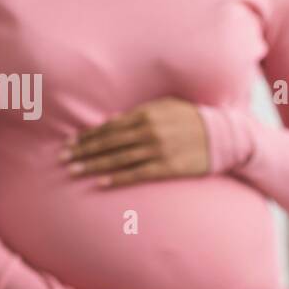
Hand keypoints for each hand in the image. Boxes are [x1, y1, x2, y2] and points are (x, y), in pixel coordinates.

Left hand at [63, 97, 208, 187]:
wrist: (225, 137)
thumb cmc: (194, 120)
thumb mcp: (168, 106)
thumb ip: (141, 111)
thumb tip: (113, 119)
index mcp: (147, 113)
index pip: (110, 126)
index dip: (88, 135)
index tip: (71, 142)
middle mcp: (149, 131)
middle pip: (108, 142)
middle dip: (83, 150)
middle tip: (63, 158)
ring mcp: (158, 150)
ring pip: (118, 159)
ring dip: (93, 165)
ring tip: (74, 170)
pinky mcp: (167, 168)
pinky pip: (137, 174)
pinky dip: (117, 178)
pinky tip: (100, 182)